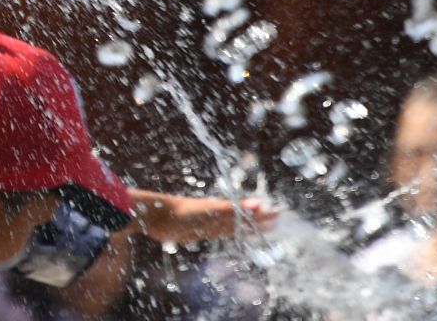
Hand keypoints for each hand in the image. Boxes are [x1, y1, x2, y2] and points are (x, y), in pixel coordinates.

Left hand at [130, 190, 278, 243]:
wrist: (156, 216)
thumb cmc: (181, 212)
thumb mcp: (209, 210)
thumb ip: (233, 209)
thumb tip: (258, 203)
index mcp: (222, 209)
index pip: (248, 213)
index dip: (262, 215)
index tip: (280, 215)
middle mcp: (217, 215)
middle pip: (244, 219)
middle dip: (260, 220)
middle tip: (278, 221)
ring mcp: (208, 222)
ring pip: (234, 225)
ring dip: (248, 226)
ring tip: (263, 227)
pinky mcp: (199, 230)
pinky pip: (221, 232)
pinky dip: (232, 233)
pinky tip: (235, 233)